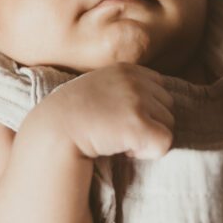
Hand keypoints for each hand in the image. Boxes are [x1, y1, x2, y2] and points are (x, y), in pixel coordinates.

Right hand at [43, 62, 173, 158]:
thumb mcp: (99, 87)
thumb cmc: (73, 117)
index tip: (121, 118)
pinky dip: (147, 153)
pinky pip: (165, 143)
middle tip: (119, 132)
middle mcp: (136, 81)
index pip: (161, 89)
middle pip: (168, 107)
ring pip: (169, 126)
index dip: (146, 109)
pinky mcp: (138, 124)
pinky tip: (123, 149)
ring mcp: (138, 101)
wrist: (53, 132)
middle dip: (150, 124)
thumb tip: (151, 105)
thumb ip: (124, 87)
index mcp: (128, 69)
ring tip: (118, 139)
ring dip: (147, 139)